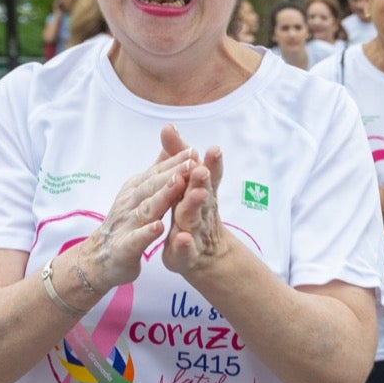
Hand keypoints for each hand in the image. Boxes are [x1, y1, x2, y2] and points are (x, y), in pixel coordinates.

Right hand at [80, 137, 198, 287]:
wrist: (99, 259)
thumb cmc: (125, 224)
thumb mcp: (140, 195)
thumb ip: (156, 174)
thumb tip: (170, 148)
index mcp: (136, 191)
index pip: (157, 173)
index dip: (175, 162)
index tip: (194, 150)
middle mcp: (130, 203)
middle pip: (153, 186)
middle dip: (173, 173)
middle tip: (192, 161)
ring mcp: (126, 225)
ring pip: (147, 209)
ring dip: (163, 196)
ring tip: (179, 183)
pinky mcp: (124, 248)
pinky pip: (136, 240)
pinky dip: (147, 233)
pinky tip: (159, 227)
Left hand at [158, 125, 229, 276]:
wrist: (204, 256)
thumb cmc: (192, 214)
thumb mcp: (186, 186)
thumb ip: (177, 157)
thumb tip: (168, 126)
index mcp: (200, 192)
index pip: (206, 175)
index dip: (211, 163)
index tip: (214, 149)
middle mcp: (202, 210)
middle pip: (202, 192)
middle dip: (203, 180)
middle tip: (202, 168)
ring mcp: (195, 232)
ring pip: (194, 217)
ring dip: (196, 205)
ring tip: (199, 193)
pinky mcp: (186, 253)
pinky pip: (185, 249)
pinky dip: (184, 244)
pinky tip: (181, 238)